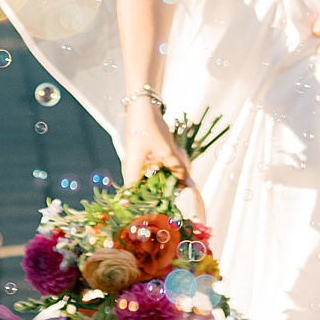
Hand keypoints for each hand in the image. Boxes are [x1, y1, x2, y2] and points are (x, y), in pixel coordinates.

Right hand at [122, 96, 199, 213]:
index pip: (134, 198)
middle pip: (144, 189)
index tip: (159, 213)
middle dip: (160, 193)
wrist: (143, 106)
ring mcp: (135, 162)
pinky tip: (175, 169)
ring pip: (150, 178)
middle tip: (175, 198)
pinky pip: (152, 169)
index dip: (145, 208)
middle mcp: (131, 169)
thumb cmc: (150, 129)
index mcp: (131, 171)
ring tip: (179, 184)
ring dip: (163, 181)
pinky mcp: (142, 155)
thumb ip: (178, 168)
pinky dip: (163, 171)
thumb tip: (189, 184)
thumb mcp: (167, 151)